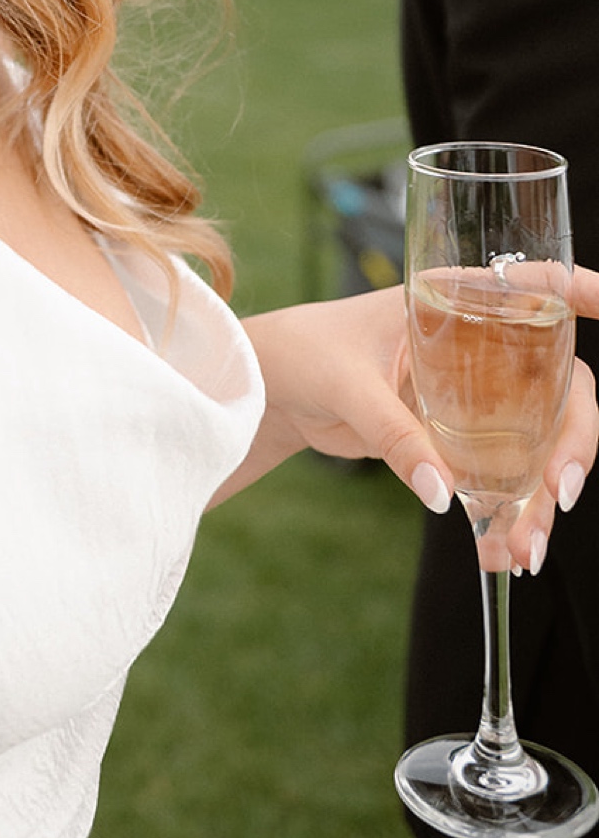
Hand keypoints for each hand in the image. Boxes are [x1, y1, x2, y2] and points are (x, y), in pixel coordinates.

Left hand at [224, 276, 598, 572]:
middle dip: (574, 441)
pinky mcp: (456, 437)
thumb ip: (393, 434)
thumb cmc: (303, 353)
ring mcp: (473, 393)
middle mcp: (477, 343)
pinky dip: (507, 515)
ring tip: (526, 549)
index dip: (577, 290)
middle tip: (560, 492)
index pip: (532, 285)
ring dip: (542, 497)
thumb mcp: (345, 384)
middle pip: (558, 384)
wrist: (270, 389)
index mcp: (451, 300)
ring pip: (537, 441)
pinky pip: (499, 476)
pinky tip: (504, 552)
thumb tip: (442, 493)